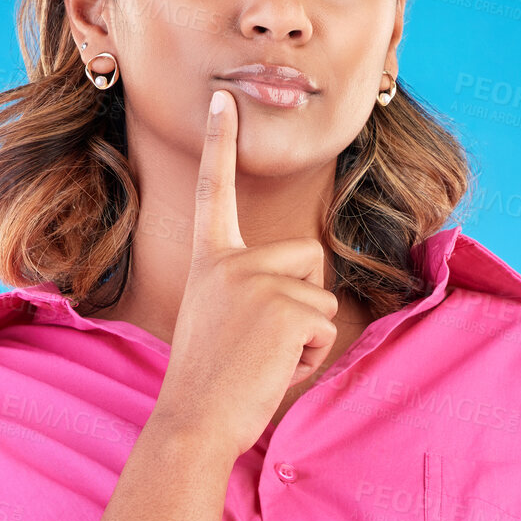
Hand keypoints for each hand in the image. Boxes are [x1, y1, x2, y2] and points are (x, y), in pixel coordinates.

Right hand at [151, 88, 340, 463]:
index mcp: (209, 260)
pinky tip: (272, 369)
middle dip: (302, 299)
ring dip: (306, 333)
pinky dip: (309, 355)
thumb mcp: (217, 317)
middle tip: (259, 342)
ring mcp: (257, 281)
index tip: (223, 100)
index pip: (216, 191)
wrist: (194, 420)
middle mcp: (230, 261)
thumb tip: (297, 291)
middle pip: (306, 255)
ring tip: (263, 358)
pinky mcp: (285, 307)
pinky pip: (325, 326)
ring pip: (320, 295)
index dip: (220, 143)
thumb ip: (246, 288)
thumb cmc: (210, 380)